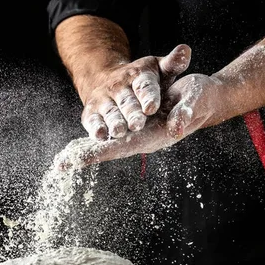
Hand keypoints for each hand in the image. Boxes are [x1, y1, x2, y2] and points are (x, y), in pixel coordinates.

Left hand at [57, 73, 223, 167]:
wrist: (203, 99)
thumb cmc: (199, 98)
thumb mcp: (194, 100)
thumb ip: (185, 112)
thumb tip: (175, 126)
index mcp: (153, 135)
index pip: (121, 147)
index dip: (100, 152)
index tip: (79, 160)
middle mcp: (142, 138)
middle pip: (109, 150)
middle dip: (85, 157)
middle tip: (60, 165)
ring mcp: (138, 134)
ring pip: (107, 146)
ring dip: (85, 153)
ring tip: (61, 162)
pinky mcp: (136, 128)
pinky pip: (111, 138)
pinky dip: (94, 143)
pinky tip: (78, 148)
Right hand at [76, 44, 191, 140]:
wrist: (107, 81)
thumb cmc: (142, 80)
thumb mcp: (158, 69)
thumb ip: (172, 64)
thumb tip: (185, 50)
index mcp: (137, 75)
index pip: (144, 86)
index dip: (148, 97)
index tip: (151, 108)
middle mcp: (118, 86)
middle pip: (126, 102)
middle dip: (131, 113)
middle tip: (137, 124)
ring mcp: (103, 99)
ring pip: (110, 112)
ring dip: (114, 122)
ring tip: (119, 132)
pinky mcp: (91, 112)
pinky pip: (93, 121)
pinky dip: (95, 128)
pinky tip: (100, 136)